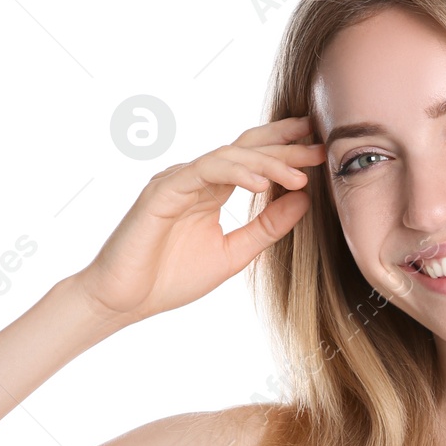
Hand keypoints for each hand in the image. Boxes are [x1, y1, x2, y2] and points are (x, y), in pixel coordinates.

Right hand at [74, 116, 326, 325]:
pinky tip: (263, 184)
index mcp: (211, 190)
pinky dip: (236, 173)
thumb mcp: (234, 253)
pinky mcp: (162, 190)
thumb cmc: (170, 279)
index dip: (286, 150)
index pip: (253, 159)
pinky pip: (205, 171)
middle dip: (285, 144)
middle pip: (245, 147)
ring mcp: (177, 180)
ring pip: (229, 156)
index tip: (321, 151)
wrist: (124, 301)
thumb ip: (267, 227)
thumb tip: (304, 200)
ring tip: (300, 174)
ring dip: (268, 162)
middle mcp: (195, 178)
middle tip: (321, 145)